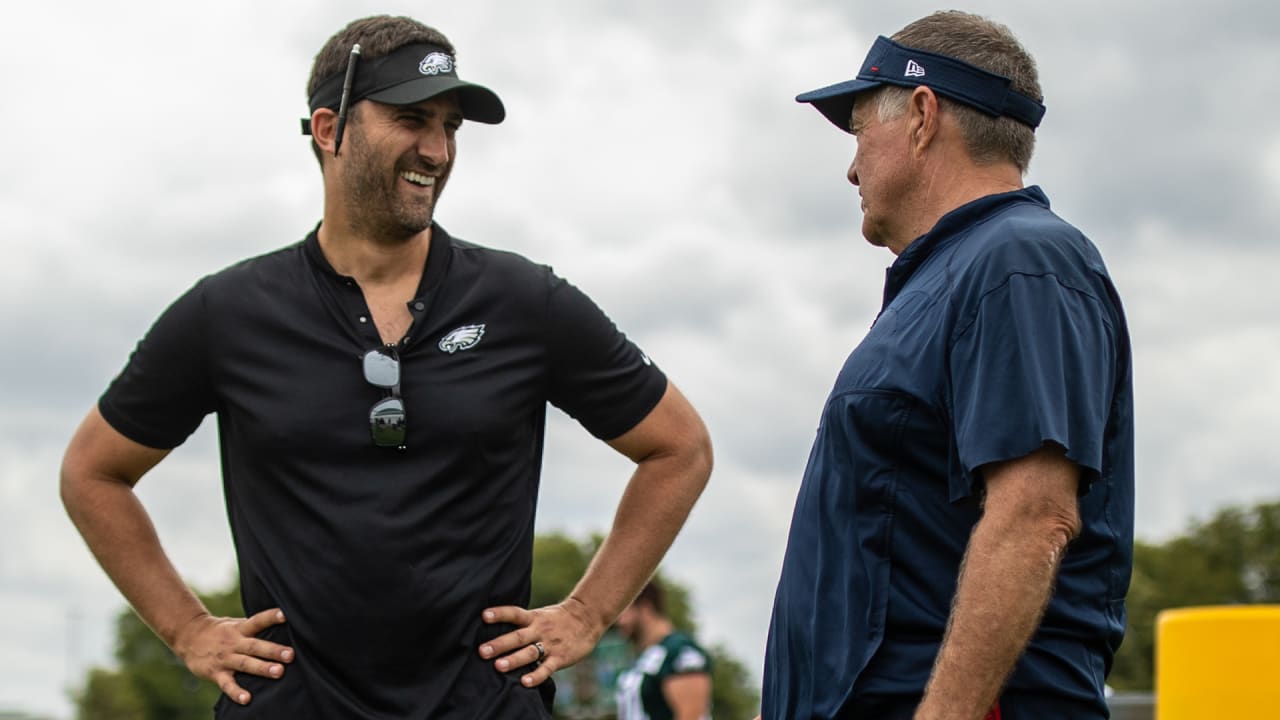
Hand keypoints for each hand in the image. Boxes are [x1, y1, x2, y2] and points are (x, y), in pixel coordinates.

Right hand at [172, 608, 293, 705]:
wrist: (189, 637)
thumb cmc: (221, 631)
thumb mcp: (236, 624)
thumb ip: (255, 627)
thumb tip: (283, 624)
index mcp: (240, 629)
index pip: (257, 621)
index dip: (270, 617)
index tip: (285, 614)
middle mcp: (234, 643)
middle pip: (255, 646)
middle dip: (273, 650)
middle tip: (290, 654)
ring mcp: (225, 659)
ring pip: (245, 664)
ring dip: (262, 668)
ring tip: (279, 672)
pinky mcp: (215, 673)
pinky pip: (227, 684)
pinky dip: (236, 692)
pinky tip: (247, 699)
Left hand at [478, 598, 602, 687]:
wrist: (588, 618)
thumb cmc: (558, 618)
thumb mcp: (540, 614)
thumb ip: (522, 623)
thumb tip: (495, 630)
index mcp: (534, 618)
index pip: (514, 614)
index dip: (500, 614)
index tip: (484, 615)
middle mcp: (540, 630)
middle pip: (518, 637)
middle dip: (499, 644)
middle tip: (482, 651)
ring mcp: (550, 644)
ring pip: (530, 653)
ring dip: (514, 660)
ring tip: (498, 666)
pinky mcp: (560, 658)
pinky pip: (547, 668)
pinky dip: (536, 676)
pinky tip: (525, 682)